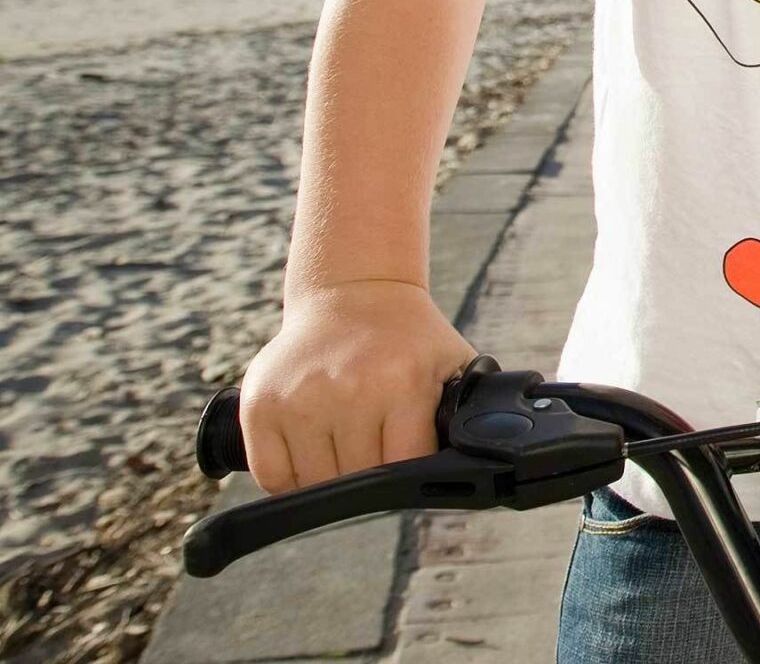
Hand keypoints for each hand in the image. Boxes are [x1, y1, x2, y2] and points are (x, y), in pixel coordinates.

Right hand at [237, 280, 475, 493]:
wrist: (354, 293)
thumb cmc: (408, 338)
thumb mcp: (454, 364)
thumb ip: (467, 414)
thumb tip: (482, 463)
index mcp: (402, 382)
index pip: (406, 466)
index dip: (410, 475)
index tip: (411, 467)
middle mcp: (348, 390)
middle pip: (359, 479)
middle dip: (373, 476)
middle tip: (377, 451)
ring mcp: (299, 398)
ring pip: (315, 484)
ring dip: (332, 479)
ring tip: (346, 449)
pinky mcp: (261, 404)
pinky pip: (272, 475)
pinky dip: (291, 480)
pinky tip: (311, 455)